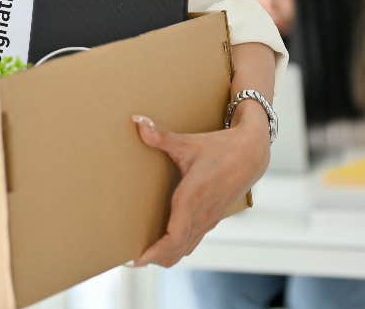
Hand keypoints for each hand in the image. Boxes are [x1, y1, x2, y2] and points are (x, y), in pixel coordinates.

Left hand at [131, 110, 269, 266]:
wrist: (252, 154)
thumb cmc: (219, 148)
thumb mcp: (188, 142)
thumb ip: (160, 136)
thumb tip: (137, 122)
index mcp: (193, 199)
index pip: (174, 237)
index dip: (155, 252)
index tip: (137, 259)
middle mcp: (201, 214)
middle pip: (176, 250)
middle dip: (154, 258)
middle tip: (130, 260)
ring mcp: (208, 219)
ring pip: (185, 248)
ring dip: (165, 255)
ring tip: (142, 255)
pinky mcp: (211, 217)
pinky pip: (192, 240)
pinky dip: (176, 248)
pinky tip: (163, 243)